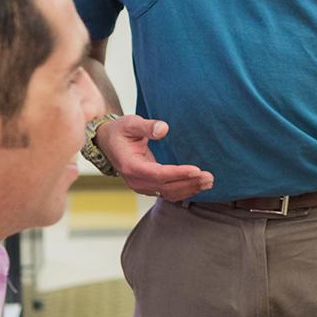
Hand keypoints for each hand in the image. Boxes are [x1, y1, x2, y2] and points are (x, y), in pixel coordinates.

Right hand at [96, 115, 213, 200]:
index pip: (158, 174)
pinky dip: (184, 190)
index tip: (196, 170)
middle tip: (209, 177)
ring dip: (190, 189)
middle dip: (189, 183)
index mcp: (130, 166)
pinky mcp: (148, 186)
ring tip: (208, 182)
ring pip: (169, 193)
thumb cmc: (120, 131)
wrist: (107, 142)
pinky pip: (168, 193)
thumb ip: (147, 126)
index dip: (178, 173)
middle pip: (166, 187)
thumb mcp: (130, 123)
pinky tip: (199, 185)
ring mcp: (142, 186)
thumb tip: (164, 128)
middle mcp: (136, 180)